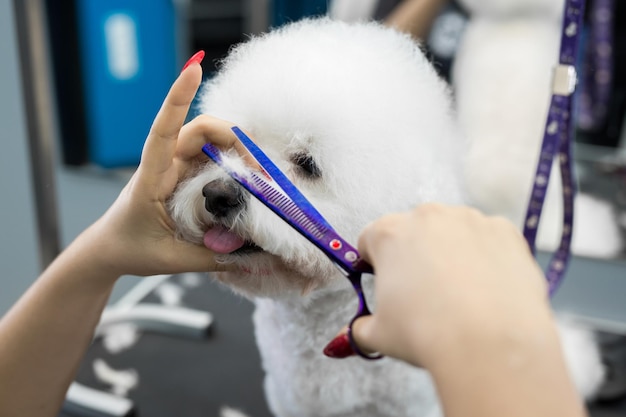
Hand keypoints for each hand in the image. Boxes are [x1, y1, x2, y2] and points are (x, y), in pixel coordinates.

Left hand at [78, 54, 236, 278]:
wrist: (111, 250)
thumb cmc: (132, 250)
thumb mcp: (172, 260)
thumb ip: (212, 257)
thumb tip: (254, 256)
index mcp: (150, 180)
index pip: (162, 132)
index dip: (177, 100)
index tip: (193, 71)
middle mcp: (164, 165)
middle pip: (200, 130)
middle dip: (233, 137)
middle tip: (258, 171)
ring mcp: (176, 168)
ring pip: (211, 142)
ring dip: (238, 151)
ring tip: (260, 180)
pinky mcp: (186, 175)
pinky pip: (214, 160)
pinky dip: (235, 164)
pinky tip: (250, 182)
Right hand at [350, 204, 549, 367]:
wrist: (490, 344)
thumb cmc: (426, 335)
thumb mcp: (379, 335)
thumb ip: (359, 328)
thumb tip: (350, 335)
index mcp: (389, 233)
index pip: (370, 239)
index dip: (374, 263)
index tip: (385, 283)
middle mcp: (427, 215)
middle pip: (413, 231)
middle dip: (414, 255)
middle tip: (424, 294)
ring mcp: (469, 218)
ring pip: (451, 232)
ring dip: (450, 252)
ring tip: (459, 293)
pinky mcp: (504, 230)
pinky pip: (487, 238)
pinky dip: (485, 256)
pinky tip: (485, 287)